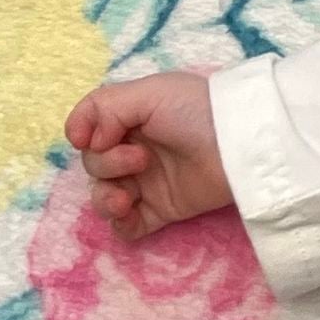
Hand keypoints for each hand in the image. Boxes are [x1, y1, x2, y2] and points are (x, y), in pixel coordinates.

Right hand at [66, 71, 235, 239]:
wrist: (237, 147)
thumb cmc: (195, 110)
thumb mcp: (150, 93)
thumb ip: (106, 107)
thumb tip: (85, 140)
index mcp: (131, 117)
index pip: (90, 128)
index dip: (82, 134)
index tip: (86, 139)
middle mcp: (134, 148)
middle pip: (94, 164)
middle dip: (106, 164)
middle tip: (140, 159)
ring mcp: (146, 182)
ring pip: (103, 197)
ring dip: (105, 199)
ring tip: (126, 198)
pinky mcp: (160, 210)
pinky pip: (126, 226)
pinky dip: (120, 224)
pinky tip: (130, 214)